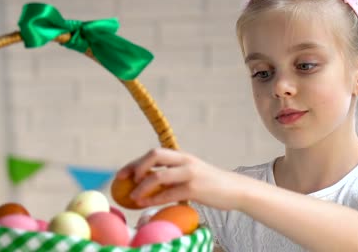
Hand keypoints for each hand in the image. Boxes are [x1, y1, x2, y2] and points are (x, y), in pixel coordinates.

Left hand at [115, 148, 243, 209]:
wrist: (235, 190)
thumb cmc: (211, 185)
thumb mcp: (192, 174)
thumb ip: (174, 175)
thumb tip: (150, 184)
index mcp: (183, 156)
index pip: (154, 153)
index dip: (135, 162)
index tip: (121, 174)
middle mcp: (185, 161)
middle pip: (154, 155)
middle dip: (136, 167)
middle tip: (125, 181)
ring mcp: (190, 173)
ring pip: (159, 175)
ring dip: (142, 186)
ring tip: (133, 197)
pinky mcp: (194, 189)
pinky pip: (169, 193)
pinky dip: (154, 199)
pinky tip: (146, 204)